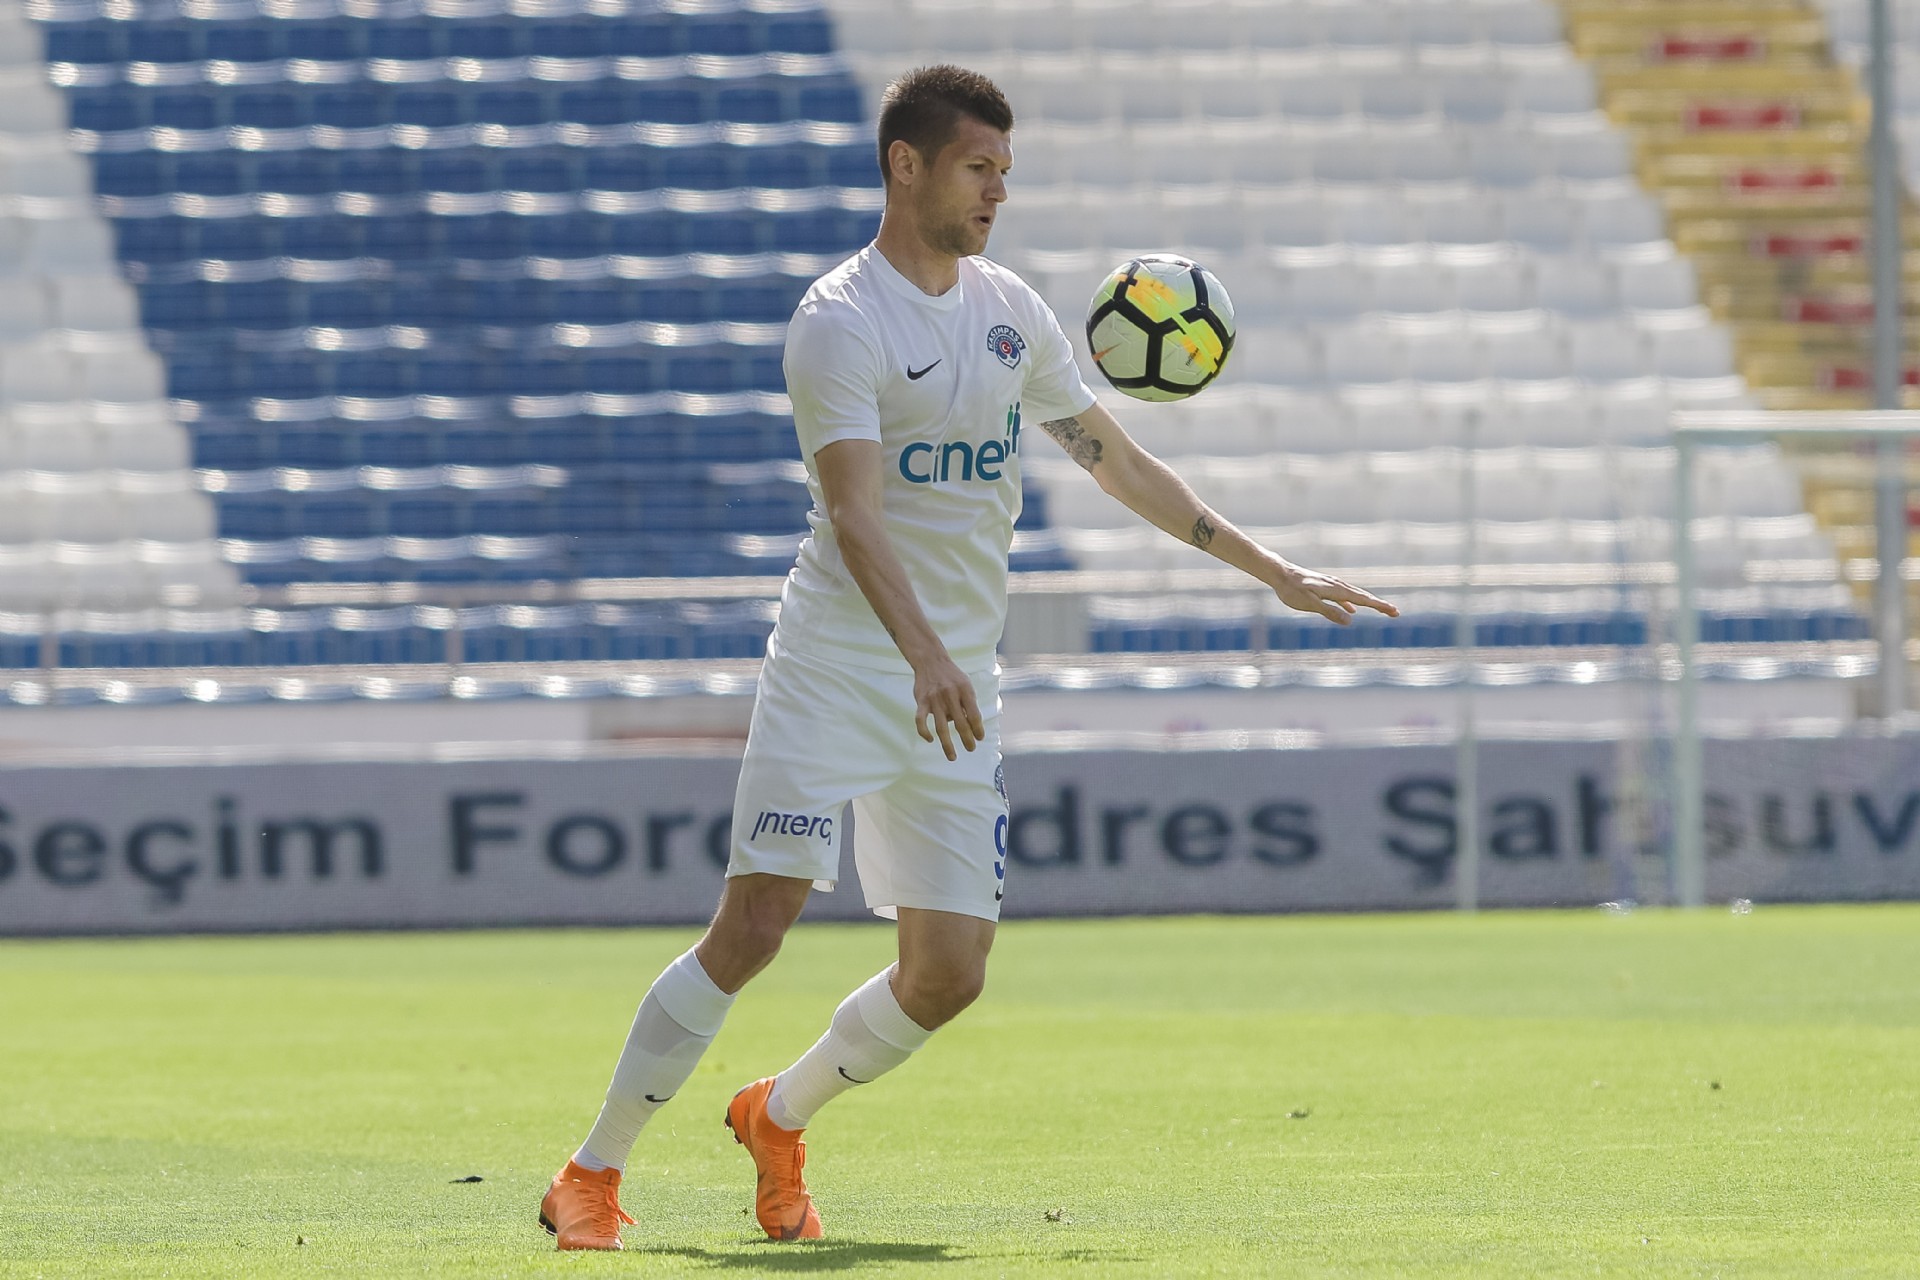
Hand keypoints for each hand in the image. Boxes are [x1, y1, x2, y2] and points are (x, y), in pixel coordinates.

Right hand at [911, 654, 984, 760]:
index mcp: (964, 690)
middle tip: (971, 749)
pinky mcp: (921, 701)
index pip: (974, 714)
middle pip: (960, 723)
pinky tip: (930, 740)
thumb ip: (969, 704)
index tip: (979, 738)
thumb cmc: (952, 677)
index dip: (978, 728)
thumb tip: (971, 727)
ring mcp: (935, 699)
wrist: (931, 661)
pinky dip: (924, 732)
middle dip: (967, 739)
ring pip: (941, 727)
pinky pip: (921, 721)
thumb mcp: (965, 685)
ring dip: (947, 744)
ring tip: (952, 756)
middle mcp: (950, 695)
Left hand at [1272, 562, 1398, 625]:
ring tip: (1380, 609)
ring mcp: (1331, 585)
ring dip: (1368, 602)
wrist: (1280, 573)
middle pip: (1363, 596)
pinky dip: (1352, 602)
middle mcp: (1337, 585)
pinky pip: (1343, 596)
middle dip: (1379, 604)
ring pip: (1355, 595)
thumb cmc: (1292, 590)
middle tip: (1395, 612)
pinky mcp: (1324, 586)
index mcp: (1336, 590)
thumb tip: (1350, 621)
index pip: (1363, 600)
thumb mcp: (1310, 604)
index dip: (1379, 606)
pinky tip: (1352, 610)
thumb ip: (1329, 612)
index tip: (1394, 611)